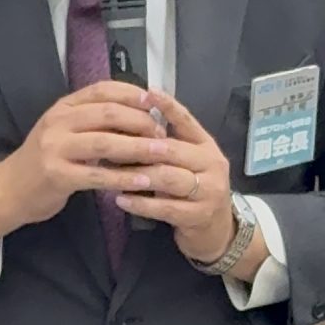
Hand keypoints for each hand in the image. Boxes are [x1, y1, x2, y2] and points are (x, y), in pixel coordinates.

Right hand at [0, 82, 168, 245]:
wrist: (9, 189)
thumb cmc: (44, 161)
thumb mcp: (63, 131)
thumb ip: (91, 121)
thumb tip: (136, 114)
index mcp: (63, 107)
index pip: (102, 89)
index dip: (132, 94)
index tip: (156, 102)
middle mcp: (58, 122)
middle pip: (108, 113)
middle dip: (141, 122)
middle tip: (163, 133)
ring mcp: (55, 148)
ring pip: (105, 142)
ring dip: (138, 148)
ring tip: (162, 154)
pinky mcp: (57, 175)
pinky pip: (97, 175)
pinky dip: (122, 177)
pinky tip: (141, 182)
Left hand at [115, 91, 256, 269]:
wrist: (217, 232)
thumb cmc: (193, 192)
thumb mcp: (185, 164)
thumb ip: (166, 145)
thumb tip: (128, 124)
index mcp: (206, 145)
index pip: (186, 120)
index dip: (167, 106)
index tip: (147, 92)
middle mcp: (212, 164)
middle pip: (172, 149)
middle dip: (139, 146)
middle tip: (108, 143)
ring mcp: (209, 191)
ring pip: (168, 177)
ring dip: (136, 174)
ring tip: (109, 172)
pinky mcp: (199, 216)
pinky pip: (165, 207)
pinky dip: (140, 203)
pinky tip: (120, 199)